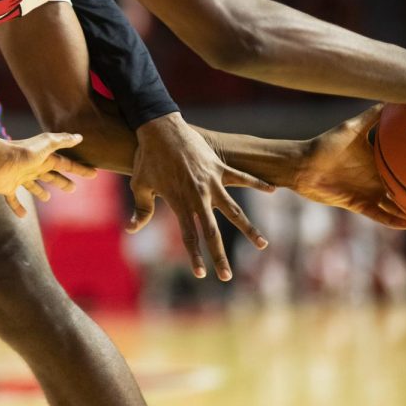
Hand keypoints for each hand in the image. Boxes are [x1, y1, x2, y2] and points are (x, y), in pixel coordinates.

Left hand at [0, 133, 96, 216]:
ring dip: (40, 192)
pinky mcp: (7, 187)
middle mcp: (33, 168)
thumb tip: (80, 137)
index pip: (65, 164)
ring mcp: (19, 178)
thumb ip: (62, 141)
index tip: (93, 173)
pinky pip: (13, 200)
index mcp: (44, 159)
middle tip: (73, 189)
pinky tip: (23, 216)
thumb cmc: (22, 152)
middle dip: (62, 182)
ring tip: (47, 199)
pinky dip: (17, 207)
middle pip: (51, 177)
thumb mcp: (46, 144)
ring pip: (32, 187)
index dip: (79, 169)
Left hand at [131, 113, 273, 280]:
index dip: (195, 256)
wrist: (160, 129)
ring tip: (263, 245)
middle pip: (213, 232)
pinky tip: (272, 190)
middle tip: (227, 277)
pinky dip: (257, 182)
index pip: (189, 236)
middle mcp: (199, 196)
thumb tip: (132, 230)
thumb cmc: (147, 158)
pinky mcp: (219, 167)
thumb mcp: (139, 186)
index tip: (201, 273)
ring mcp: (211, 181)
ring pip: (234, 211)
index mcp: (179, 202)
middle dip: (220, 256)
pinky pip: (241, 176)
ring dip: (249, 229)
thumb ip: (142, 210)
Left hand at [292, 105, 405, 228]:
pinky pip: (378, 215)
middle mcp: (377, 179)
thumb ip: (372, 115)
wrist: (300, 164)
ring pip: (396, 208)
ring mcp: (368, 193)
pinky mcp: (356, 204)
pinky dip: (391, 221)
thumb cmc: (325, 144)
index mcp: (379, 161)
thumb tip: (395, 95)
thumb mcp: (352, 128)